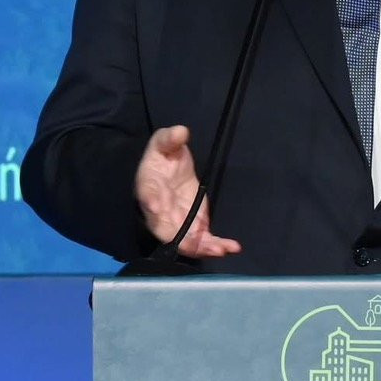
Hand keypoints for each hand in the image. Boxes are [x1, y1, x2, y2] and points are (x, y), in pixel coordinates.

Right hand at [135, 125, 241, 257]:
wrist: (167, 172)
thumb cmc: (162, 157)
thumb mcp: (163, 142)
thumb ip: (169, 139)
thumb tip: (180, 132)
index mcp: (149, 187)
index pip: (148, 195)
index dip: (151, 201)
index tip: (157, 207)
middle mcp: (159, 212)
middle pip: (167, 230)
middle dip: (184, 240)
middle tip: (202, 244)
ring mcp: (177, 222)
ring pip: (186, 241)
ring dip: (203, 248)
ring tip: (222, 249)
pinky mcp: (193, 226)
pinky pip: (202, 240)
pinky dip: (216, 246)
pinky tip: (232, 247)